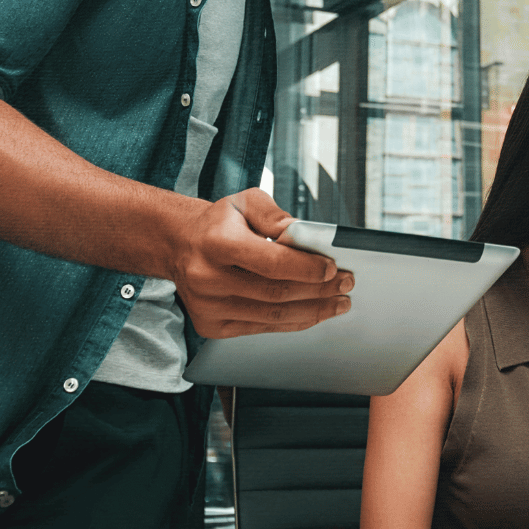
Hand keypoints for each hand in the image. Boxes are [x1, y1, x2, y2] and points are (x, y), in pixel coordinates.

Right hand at [168, 188, 353, 337]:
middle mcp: (209, 278)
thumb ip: (274, 215)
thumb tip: (302, 234)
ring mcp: (209, 307)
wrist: (181, 245)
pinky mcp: (211, 326)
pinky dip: (292, 322)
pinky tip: (313, 313)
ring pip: (272, 316)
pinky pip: (261, 328)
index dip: (307, 268)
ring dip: (312, 311)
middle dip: (319, 290)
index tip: (333, 268)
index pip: (271, 262)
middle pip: (276, 292)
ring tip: (338, 303)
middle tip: (346, 284)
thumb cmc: (218, 223)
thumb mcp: (244, 201)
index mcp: (216, 243)